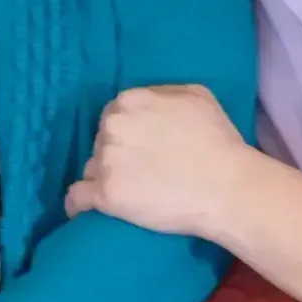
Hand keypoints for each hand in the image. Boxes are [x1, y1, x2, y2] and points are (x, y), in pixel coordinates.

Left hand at [65, 85, 248, 237]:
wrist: (226, 187)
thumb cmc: (218, 141)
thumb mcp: (197, 95)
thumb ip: (162, 93)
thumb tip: (147, 102)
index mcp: (129, 101)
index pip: (114, 116)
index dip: (128, 133)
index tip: (142, 147)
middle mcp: (112, 127)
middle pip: (100, 141)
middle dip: (116, 153)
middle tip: (141, 171)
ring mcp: (106, 161)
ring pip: (91, 168)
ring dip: (103, 177)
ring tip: (127, 192)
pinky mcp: (106, 195)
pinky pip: (76, 198)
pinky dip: (78, 203)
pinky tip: (85, 209)